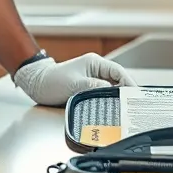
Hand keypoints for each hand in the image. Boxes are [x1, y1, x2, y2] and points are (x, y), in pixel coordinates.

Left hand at [13, 53, 135, 106]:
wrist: (36, 86)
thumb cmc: (51, 81)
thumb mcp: (75, 84)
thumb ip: (95, 87)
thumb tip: (113, 92)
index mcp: (94, 63)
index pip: (118, 71)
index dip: (129, 83)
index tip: (136, 95)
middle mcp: (95, 70)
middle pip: (118, 80)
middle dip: (126, 92)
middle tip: (134, 105)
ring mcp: (92, 79)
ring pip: (111, 88)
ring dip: (118, 97)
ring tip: (126, 109)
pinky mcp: (88, 88)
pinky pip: (103, 94)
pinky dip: (109, 101)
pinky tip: (113, 109)